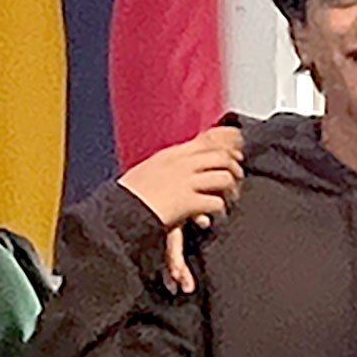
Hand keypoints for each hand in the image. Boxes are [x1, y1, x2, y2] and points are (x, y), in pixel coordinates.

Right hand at [116, 126, 242, 294]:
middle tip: (237, 178)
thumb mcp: (145, 172)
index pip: (206, 140)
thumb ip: (165, 167)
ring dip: (231, 189)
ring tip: (230, 199)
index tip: (236, 151)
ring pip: (223, 177)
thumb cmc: (127, 197)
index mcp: (169, 155)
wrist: (119, 214)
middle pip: (221, 156)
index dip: (226, 145)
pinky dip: (220, 210)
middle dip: (234, 167)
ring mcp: (185, 182)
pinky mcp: (188, 201)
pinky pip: (215, 202)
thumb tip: (179, 167)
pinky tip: (216, 216)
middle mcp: (180, 164)